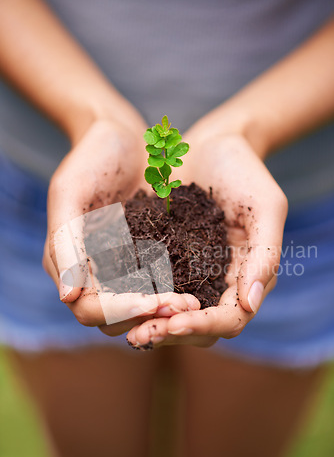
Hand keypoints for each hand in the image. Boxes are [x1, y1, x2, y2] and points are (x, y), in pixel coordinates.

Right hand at [43, 118, 199, 336]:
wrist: (124, 138)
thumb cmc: (91, 158)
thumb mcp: (70, 193)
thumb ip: (65, 241)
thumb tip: (67, 296)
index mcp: (69, 265)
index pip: (89, 308)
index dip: (119, 311)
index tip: (152, 303)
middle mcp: (95, 275)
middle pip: (117, 318)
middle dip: (148, 317)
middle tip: (183, 306)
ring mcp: (122, 270)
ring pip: (141, 309)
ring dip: (166, 312)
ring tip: (194, 303)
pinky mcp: (148, 260)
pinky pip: (161, 288)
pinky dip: (176, 293)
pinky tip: (200, 290)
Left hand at [126, 132, 287, 347]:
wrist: (213, 144)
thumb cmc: (245, 171)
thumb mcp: (265, 207)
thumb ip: (265, 254)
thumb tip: (252, 303)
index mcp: (245, 277)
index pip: (229, 319)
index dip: (203, 326)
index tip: (174, 323)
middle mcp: (217, 284)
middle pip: (197, 328)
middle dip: (169, 334)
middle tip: (138, 336)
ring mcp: (190, 275)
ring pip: (170, 316)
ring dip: (148, 325)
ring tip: (123, 327)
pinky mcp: (165, 261)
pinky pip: (149, 290)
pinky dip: (134, 300)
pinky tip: (111, 299)